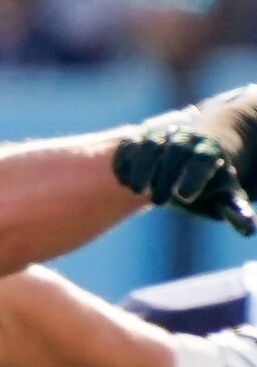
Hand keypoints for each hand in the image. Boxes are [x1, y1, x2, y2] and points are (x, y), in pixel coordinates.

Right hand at [114, 88, 256, 234]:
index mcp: (210, 152)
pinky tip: (127, 183)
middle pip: (177, 149)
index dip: (194, 176)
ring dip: (141, 169)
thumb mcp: (224, 196)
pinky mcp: (137, 140)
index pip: (204, 159)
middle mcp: (185, 139)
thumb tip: (249, 229)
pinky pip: (127, 148)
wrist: (190, 154)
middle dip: (166, 176)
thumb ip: (234, 210)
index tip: (185, 197)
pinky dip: (123, 165)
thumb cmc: (208, 183)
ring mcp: (160, 136)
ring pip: (148, 144)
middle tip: (160, 202)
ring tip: (139, 191)